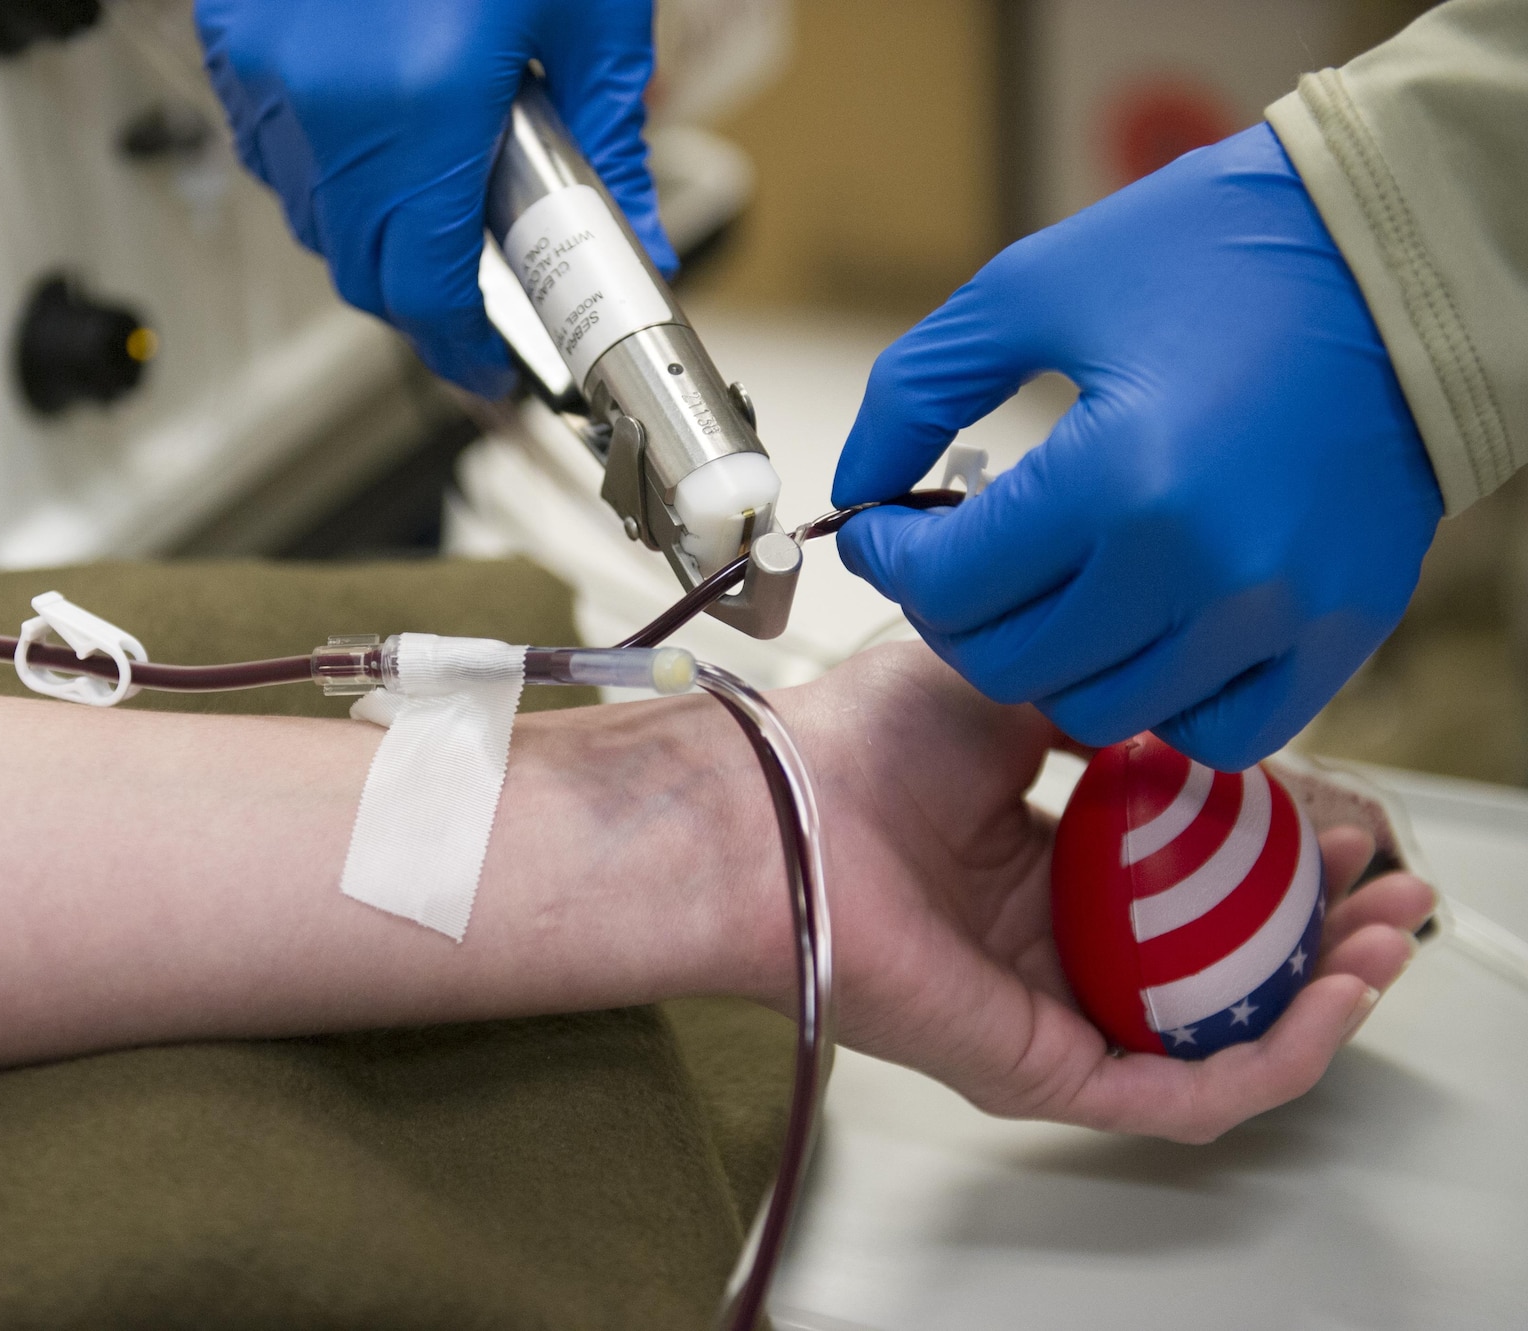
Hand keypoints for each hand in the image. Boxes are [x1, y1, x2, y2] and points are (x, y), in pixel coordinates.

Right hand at [195, 0, 673, 396]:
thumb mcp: (592, 12)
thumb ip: (611, 146)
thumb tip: (635, 246)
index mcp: (418, 105)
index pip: (422, 291)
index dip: (461, 349)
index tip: (493, 367)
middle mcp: (324, 101)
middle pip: (359, 271)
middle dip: (424, 299)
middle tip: (487, 290)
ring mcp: (265, 69)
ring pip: (310, 218)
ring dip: (375, 235)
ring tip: (443, 190)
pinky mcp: (238, 38)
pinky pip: (273, 151)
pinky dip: (326, 171)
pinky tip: (383, 135)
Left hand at [771, 642, 1432, 1142]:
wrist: (783, 806)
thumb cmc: (859, 742)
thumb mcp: (1012, 687)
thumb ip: (1102, 706)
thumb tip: (1180, 708)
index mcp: (1037, 865)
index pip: (1184, 886)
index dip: (1273, 859)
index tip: (1340, 817)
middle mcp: (1046, 944)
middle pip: (1211, 965)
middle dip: (1317, 932)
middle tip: (1387, 891)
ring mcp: (1047, 1011)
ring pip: (1213, 1035)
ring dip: (1317, 999)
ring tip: (1386, 944)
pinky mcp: (1040, 1068)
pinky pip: (1181, 1090)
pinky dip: (1272, 1056)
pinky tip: (1332, 1001)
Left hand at [830, 123, 1442, 771]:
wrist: (1397, 255)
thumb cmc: (1220, 253)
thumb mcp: (1032, 290)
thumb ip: (917, 392)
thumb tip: (859, 487)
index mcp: (1121, 476)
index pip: (947, 585)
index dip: (887, 559)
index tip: (882, 529)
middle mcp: (1202, 567)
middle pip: (1011, 665)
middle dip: (953, 614)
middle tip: (953, 561)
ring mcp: (1279, 612)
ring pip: (1100, 708)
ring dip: (1047, 659)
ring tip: (1047, 587)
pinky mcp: (1341, 631)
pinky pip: (1218, 730)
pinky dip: (1161, 699)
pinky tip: (1139, 631)